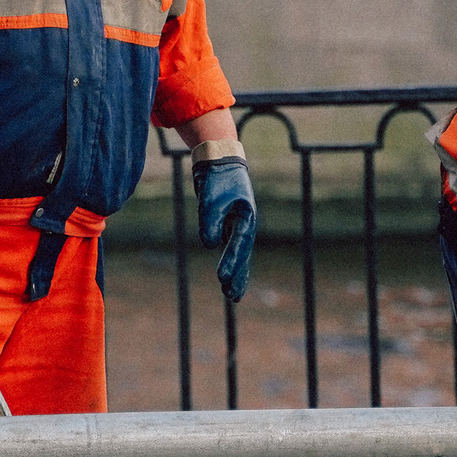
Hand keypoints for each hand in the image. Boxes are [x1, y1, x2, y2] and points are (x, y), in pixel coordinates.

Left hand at [193, 158, 257, 303]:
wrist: (219, 159)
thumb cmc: (217, 177)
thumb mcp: (211, 197)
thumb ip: (211, 220)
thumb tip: (211, 244)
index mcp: (246, 216)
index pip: (239, 244)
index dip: (232, 262)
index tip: (221, 279)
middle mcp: (245, 223)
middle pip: (243, 254)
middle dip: (238, 275)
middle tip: (232, 297)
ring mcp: (238, 224)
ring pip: (238, 254)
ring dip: (235, 273)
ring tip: (231, 294)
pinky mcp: (228, 223)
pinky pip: (231, 247)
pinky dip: (230, 261)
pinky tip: (227, 276)